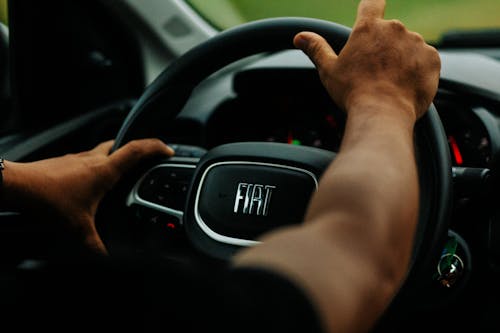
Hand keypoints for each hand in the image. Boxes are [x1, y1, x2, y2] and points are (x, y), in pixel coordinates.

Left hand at [2, 139, 173, 254]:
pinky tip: (91, 182)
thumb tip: (107, 260)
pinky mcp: (64, 162)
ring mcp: (78, 158)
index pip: (137, 150)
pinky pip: (88, 159)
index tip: (168, 150)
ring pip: (104, 150)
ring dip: (116, 156)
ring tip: (121, 172)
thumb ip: (95, 246)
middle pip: (122, 144)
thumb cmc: (47, 200)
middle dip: (138, 149)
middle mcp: (93, 159)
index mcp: (104, 170)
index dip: (156, 147)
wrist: (17, 186)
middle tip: (147, 158)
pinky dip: (97, 165)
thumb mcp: (78, 229)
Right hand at [293, 0, 440, 120]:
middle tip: (375, 72)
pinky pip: (425, 60)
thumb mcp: (329, 70)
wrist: (383, 114)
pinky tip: (405, 85)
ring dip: (402, 58)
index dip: (372, 6)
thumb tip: (300, 36)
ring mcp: (416, 43)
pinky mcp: (432, 59)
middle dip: (384, 47)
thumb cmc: (353, 92)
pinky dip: (417, 69)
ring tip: (390, 82)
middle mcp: (395, 29)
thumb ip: (316, 48)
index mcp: (369, 28)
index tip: (372, 11)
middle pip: (390, 32)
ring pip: (408, 46)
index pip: (372, 3)